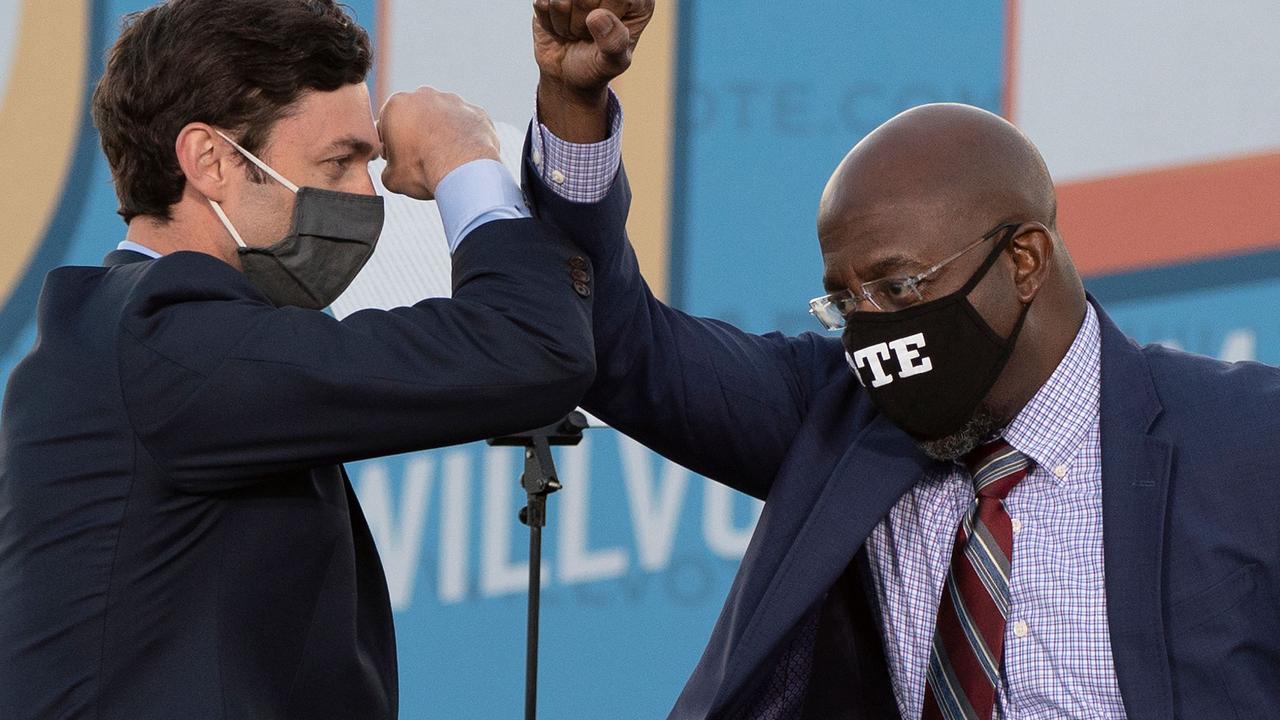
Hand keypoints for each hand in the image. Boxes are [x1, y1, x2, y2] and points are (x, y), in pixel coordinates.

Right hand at [377, 86, 500, 199]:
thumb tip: (394, 173)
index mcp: (397, 105)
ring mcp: (453, 101)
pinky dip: (464, 137)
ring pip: (442, 117)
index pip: (386, 125)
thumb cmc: (424, 171)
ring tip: (445, 159)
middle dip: (416, 133)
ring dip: (441, 133)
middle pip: (415, 116)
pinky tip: (464, 156)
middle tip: (422, 160)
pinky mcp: (476, 111)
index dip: (390, 145)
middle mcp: (425, 95)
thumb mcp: (392, 178)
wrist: (464, 172)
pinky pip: (466, 124)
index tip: (399, 161)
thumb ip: (389, 169)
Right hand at [533, 0, 653, 100]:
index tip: (604, 35)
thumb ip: (614, 43)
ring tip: (574, 30)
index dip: (604, 21)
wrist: (567, 73)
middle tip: (586, 35)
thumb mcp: (613, 63)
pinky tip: (559, 25)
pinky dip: (547, 20)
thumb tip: (597, 16)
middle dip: (582, 24)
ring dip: (564, 23)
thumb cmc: (597, 65)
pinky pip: (542, 3)